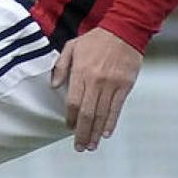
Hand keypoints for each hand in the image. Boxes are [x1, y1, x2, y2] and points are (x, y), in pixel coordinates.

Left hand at [49, 27, 142, 151]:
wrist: (124, 30)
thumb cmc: (97, 39)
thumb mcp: (72, 46)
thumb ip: (61, 66)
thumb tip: (53, 86)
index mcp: (81, 72)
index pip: (73, 102)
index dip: (70, 118)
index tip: (69, 127)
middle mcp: (96, 81)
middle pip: (86, 113)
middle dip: (82, 132)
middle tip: (79, 147)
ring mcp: (111, 85)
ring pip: (101, 114)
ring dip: (95, 132)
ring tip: (91, 145)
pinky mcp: (124, 86)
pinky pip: (116, 108)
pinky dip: (111, 122)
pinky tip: (106, 134)